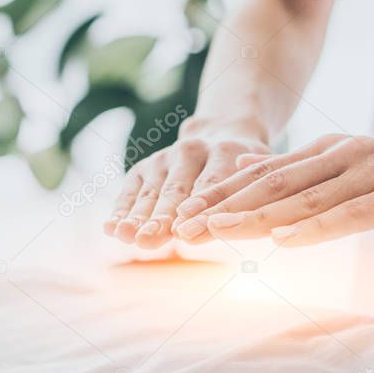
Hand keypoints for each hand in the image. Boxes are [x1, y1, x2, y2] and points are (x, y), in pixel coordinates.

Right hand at [104, 122, 270, 248]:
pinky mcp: (145, 167)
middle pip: (176, 189)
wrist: (220, 133)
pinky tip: (111, 228)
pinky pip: (130, 191)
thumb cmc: (245, 168)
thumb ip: (258, 191)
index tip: (185, 233)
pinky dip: (121, 210)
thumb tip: (251, 217)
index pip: (212, 185)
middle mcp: (192, 150)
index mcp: (227, 151)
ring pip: (152, 192)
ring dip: (138, 217)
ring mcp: (164, 157)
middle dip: (162, 217)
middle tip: (150, 240)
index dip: (198, 209)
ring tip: (128, 236)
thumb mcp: (262, 171)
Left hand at [172, 133, 373, 245]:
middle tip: (180, 229)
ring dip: (255, 218)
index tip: (178, 217)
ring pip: (302, 198)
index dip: (218, 196)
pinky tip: (285, 241)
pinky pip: (351, 213)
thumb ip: (304, 171)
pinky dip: (315, 227)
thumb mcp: (353, 166)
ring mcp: (371, 172)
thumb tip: (250, 171)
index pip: (262, 175)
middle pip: (270, 185)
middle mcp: (341, 156)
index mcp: (327, 153)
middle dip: (222, 208)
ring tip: (216, 233)